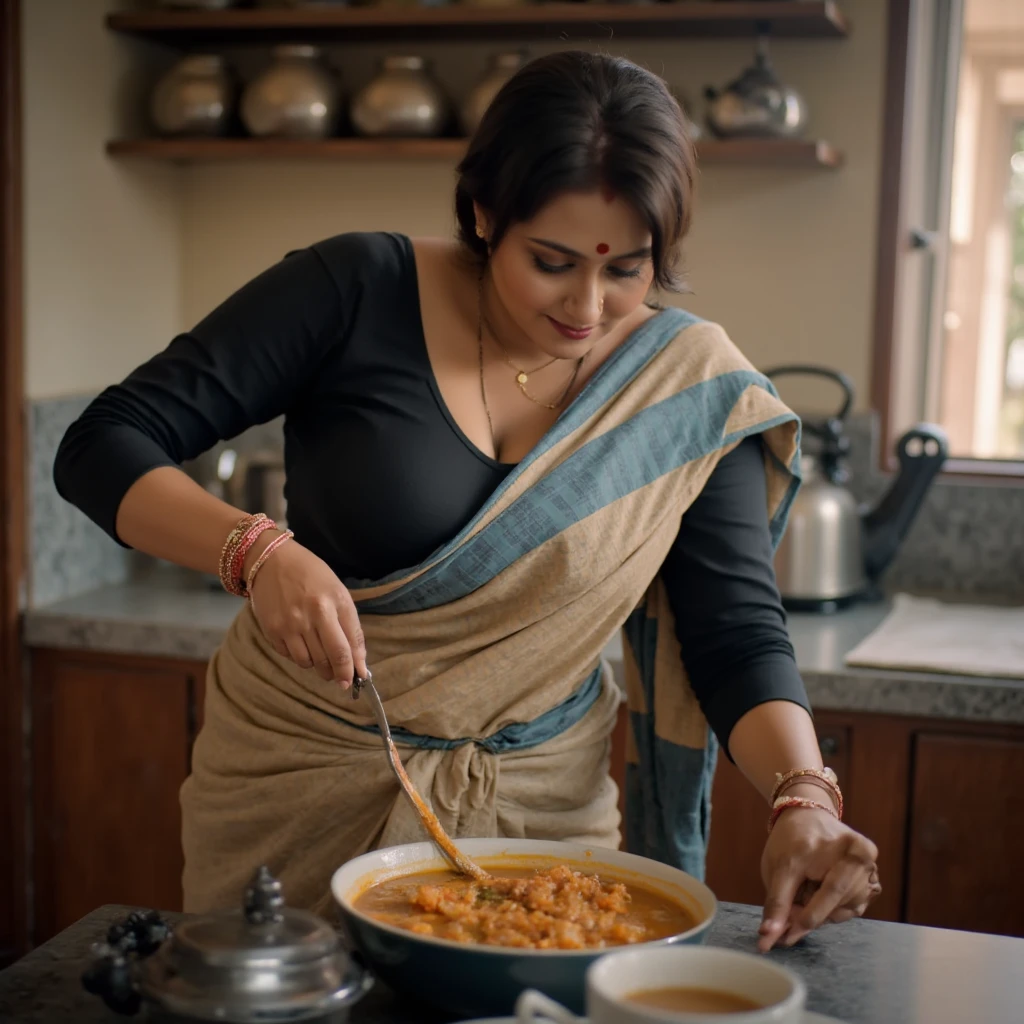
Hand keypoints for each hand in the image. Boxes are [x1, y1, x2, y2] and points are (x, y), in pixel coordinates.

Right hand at [246, 535, 367, 686]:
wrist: (272, 560)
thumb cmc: (311, 575)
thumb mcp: (338, 593)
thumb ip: (350, 627)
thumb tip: (358, 662)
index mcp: (333, 603)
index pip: (347, 647)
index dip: (354, 668)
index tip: (357, 677)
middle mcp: (312, 615)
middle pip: (329, 659)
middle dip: (339, 674)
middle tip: (341, 678)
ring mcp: (289, 625)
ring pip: (309, 663)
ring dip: (318, 667)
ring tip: (321, 658)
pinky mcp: (272, 631)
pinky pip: (290, 657)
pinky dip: (299, 657)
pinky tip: (302, 645)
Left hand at [758, 804, 880, 951]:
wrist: (809, 817)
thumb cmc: (791, 841)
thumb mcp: (778, 867)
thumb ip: (776, 904)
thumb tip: (767, 939)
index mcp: (844, 846)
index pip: (830, 891)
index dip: (806, 918)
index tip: (784, 938)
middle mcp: (864, 857)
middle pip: (837, 904)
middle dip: (810, 917)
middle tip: (787, 926)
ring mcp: (872, 870)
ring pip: (843, 911)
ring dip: (820, 913)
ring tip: (804, 892)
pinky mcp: (873, 882)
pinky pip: (851, 910)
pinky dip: (831, 910)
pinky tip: (818, 892)